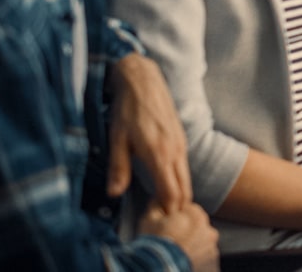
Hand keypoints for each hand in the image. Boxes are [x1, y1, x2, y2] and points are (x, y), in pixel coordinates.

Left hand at [107, 53, 190, 211]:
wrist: (143, 80)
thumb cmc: (127, 109)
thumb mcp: (116, 138)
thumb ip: (119, 167)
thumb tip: (114, 194)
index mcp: (159, 154)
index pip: (171, 192)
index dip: (167, 210)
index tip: (157, 221)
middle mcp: (175, 150)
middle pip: (184, 188)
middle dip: (177, 207)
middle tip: (165, 220)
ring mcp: (181, 143)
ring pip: (186, 177)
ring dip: (180, 194)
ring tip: (167, 208)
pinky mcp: (181, 137)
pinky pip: (184, 165)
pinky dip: (181, 180)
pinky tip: (169, 184)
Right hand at [139, 201, 218, 271]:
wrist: (157, 270)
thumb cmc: (154, 243)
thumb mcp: (150, 218)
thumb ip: (158, 203)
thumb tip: (160, 196)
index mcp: (198, 216)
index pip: (189, 211)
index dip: (177, 218)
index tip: (168, 227)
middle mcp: (210, 231)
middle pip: (197, 228)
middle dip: (187, 233)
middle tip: (171, 243)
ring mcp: (212, 250)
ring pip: (202, 245)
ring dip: (193, 248)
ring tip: (176, 255)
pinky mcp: (212, 266)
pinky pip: (205, 260)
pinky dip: (197, 261)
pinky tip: (182, 263)